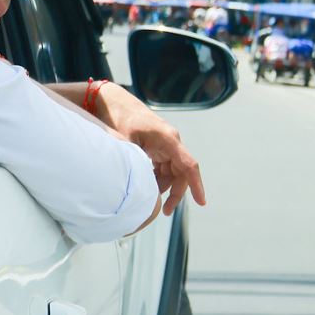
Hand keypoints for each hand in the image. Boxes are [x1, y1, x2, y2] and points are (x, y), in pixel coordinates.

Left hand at [96, 84, 205, 215]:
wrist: (113, 101)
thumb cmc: (121, 117)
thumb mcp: (126, 140)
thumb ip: (136, 161)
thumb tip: (140, 185)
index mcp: (168, 140)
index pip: (189, 166)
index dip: (196, 185)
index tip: (202, 202)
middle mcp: (171, 144)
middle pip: (181, 174)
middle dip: (175, 193)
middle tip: (164, 212)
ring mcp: (164, 146)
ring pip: (172, 173)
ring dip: (163, 187)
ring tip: (148, 199)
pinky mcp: (157, 148)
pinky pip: (163, 168)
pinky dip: (156, 179)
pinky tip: (145, 185)